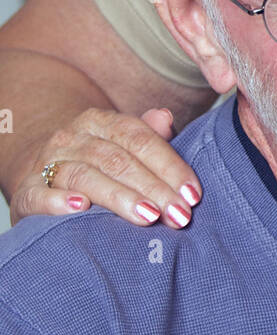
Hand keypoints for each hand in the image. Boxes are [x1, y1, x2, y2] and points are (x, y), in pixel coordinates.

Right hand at [10, 108, 201, 227]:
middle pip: (117, 160)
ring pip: (85, 177)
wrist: (40, 173)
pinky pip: (40, 195)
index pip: (139, 138)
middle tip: (178, 215)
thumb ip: (148, 136)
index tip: (192, 194)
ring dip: (119, 197)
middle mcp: (71, 138)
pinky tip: (81, 209)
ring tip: (148, 216)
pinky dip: (59, 201)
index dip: (169, 165)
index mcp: (99, 122)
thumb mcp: (122, 146)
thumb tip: (165, 117)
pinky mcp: (26, 192)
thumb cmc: (96, 163)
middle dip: (153, 188)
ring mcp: (46, 164)